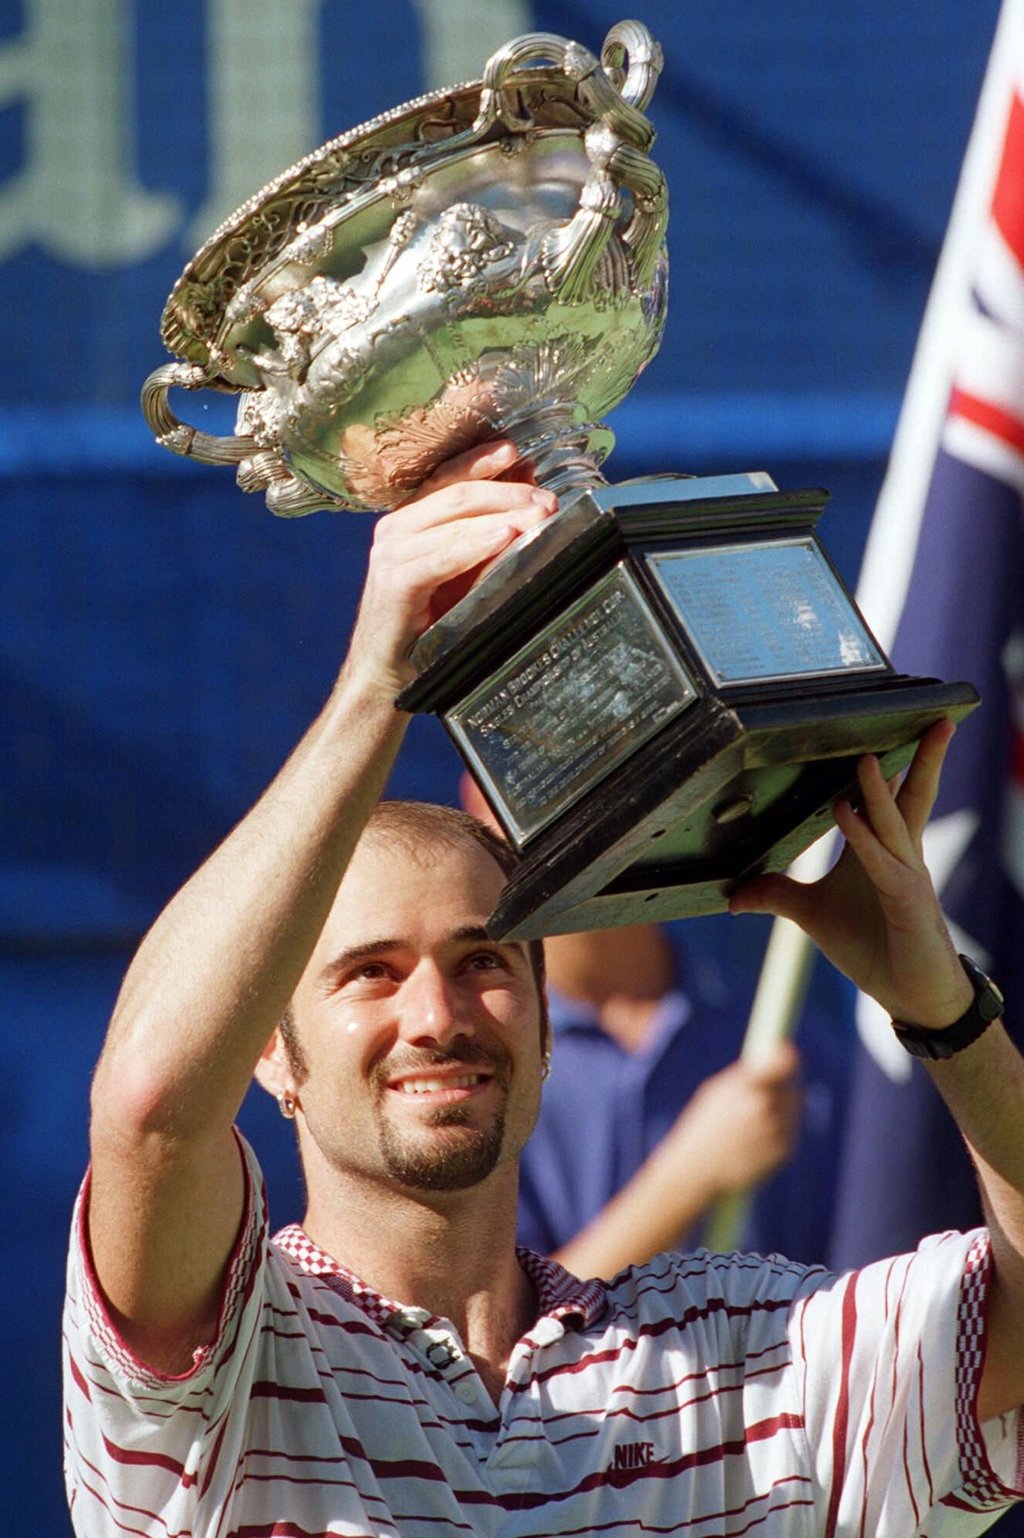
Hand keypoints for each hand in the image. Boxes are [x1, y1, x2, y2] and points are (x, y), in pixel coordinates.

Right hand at [344, 440, 556, 698]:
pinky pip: (441, 556)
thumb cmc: (427, 627)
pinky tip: (504, 537)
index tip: (517, 451)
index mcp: (410, 519)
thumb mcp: (465, 572)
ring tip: (538, 514)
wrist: (387, 676)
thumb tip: (528, 488)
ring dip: (501, 513)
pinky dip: (475, 544)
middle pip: (456, 492)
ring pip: (452, 518)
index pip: (448, 476)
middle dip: (506, 490)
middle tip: (546, 499)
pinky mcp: (395, 582)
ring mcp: (390, 552)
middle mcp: (395, 527)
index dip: (481, 459)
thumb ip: (489, 532)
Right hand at [665, 1042, 802, 1200]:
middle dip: (784, 1087)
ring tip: (752, 1123)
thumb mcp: (717, 1091)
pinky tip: (755, 1140)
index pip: (784, 1062)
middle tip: (769, 1091)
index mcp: (748, 1086)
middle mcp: (766, 1106)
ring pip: (793, 1110)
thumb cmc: (703, 1126)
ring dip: (781, 1110)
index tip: (787, 1052)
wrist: (698, 1170)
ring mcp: (778, 1130)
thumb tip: (773, 1057)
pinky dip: (779, 1132)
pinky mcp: (784, 1151)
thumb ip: (747, 1076)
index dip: (788, 1056)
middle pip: (793, 1087)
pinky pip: (789, 1132)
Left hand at [729, 721, 971, 1027]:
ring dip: (878, 792)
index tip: (886, 724)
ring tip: (865, 758)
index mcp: (885, 849)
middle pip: (914, 795)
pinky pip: (883, 865)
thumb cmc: (874, 947)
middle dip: (922, 756)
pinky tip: (847, 815)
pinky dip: (864, 840)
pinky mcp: (908, 902)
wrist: (912, 995)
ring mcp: (908, 876)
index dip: (890, 761)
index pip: (891, 795)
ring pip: (896, 823)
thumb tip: (735, 896)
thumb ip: (778, 895)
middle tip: (933, 714)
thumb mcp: (814, 914)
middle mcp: (902, 854)